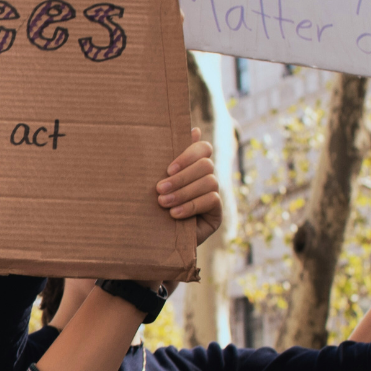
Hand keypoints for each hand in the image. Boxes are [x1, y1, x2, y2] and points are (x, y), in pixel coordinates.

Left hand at [157, 127, 220, 247]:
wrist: (155, 241)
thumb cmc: (153, 206)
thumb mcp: (158, 183)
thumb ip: (169, 159)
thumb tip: (193, 129)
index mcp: (193, 166)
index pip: (203, 149)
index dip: (188, 154)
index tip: (168, 168)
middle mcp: (206, 178)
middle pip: (206, 165)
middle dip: (181, 177)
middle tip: (159, 188)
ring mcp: (214, 195)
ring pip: (209, 182)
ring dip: (183, 192)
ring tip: (163, 203)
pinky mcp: (216, 214)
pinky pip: (211, 201)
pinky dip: (191, 206)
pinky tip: (175, 214)